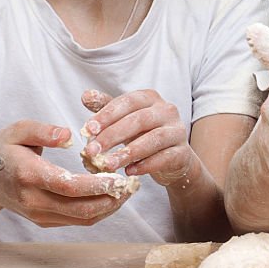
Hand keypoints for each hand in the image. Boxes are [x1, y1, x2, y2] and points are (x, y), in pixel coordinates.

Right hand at [0, 119, 133, 227]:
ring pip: (82, 219)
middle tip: (133, 184)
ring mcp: (39, 214)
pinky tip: (112, 196)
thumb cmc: (2, 150)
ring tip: (129, 190)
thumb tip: (70, 135)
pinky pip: (77, 221)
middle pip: (80, 209)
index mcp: (28, 175)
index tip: (119, 176)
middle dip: (111, 199)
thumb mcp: (18, 130)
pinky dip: (99, 211)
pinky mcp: (44, 221)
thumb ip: (44, 131)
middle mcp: (34, 200)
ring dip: (109, 207)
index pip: (69, 186)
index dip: (97, 184)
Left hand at [79, 88, 195, 186]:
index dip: (107, 115)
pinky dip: (145, 165)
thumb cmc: (144, 133)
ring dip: (128, 153)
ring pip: (153, 140)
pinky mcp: (183, 152)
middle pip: (139, 120)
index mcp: (150, 98)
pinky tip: (129, 172)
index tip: (88, 130)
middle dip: (112, 136)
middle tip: (92, 151)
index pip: (127, 102)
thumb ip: (106, 108)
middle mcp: (167, 111)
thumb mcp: (124, 119)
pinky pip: (164, 158)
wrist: (174, 157)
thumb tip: (85, 96)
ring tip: (107, 164)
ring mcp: (177, 131)